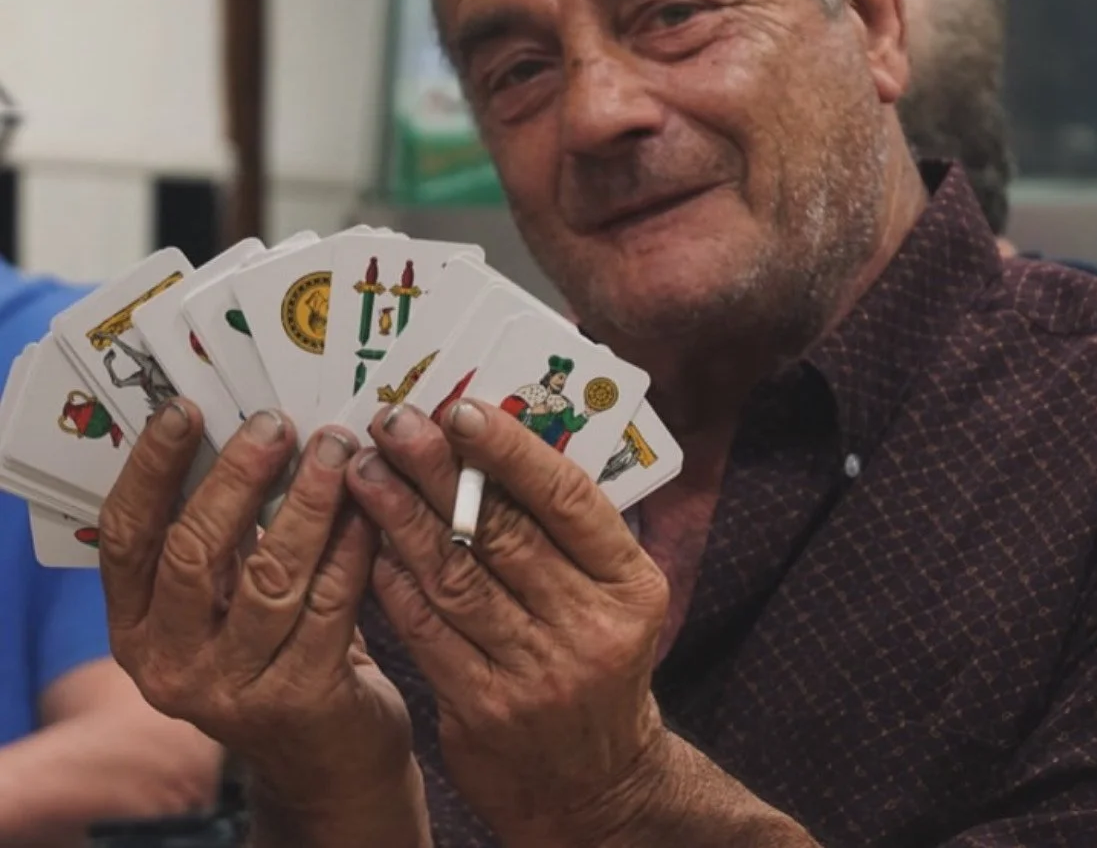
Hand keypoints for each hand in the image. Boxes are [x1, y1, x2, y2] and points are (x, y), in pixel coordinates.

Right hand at [98, 402, 414, 817]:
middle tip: (279, 424)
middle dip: (240, 476)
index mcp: (137, 627)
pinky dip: (352, 546)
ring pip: (271, 574)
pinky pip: (332, 602)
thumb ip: (230, 533)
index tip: (186, 410)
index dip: (153, 469)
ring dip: (308, 502)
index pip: (126, 537)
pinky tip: (373, 506)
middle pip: (195, 551)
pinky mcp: (301, 697)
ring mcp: (233, 687)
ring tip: (337, 449)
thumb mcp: (230, 600)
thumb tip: (256, 427)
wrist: (327, 756)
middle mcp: (170, 662)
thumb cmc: (277, 651)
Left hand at [346, 400, 670, 844]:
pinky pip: (427, 630)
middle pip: (502, 530)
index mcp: (630, 584)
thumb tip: (499, 445)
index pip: (568, 499)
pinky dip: (394, 581)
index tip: (460, 410)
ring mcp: (537, 672)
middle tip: (392, 423)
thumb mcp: (614, 598)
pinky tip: (367, 543)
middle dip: (438, 469)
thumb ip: (571, 533)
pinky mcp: (484, 710)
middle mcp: (589, 625)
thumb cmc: (599, 664)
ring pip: (455, 575)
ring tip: (365, 470)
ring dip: (401, 516)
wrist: (595, 787)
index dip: (511, 450)